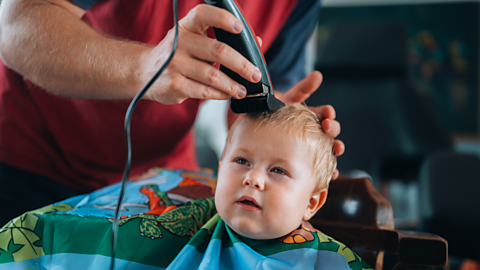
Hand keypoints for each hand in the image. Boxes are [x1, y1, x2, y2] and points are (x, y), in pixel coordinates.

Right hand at [142, 4, 261, 104]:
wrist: (145, 72)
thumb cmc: (179, 54)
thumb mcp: (195, 40)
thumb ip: (222, 39)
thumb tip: (256, 42)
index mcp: (186, 27)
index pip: (203, 14)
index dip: (222, 18)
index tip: (240, 27)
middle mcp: (179, 43)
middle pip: (217, 50)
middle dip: (242, 64)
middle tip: (255, 74)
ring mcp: (174, 65)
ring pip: (213, 76)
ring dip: (233, 85)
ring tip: (244, 89)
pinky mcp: (174, 85)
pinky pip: (204, 92)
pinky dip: (221, 94)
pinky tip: (228, 95)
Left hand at [277, 71, 344, 179]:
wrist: (254, 129)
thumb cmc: (271, 114)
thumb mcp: (286, 100)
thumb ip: (302, 89)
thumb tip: (318, 75)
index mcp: (310, 117)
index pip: (326, 115)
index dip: (329, 114)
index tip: (328, 113)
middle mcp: (312, 132)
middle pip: (330, 132)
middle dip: (333, 130)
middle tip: (328, 128)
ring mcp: (309, 147)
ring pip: (327, 149)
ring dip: (334, 149)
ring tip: (335, 150)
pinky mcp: (304, 161)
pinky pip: (318, 166)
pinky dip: (328, 170)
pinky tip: (331, 172)